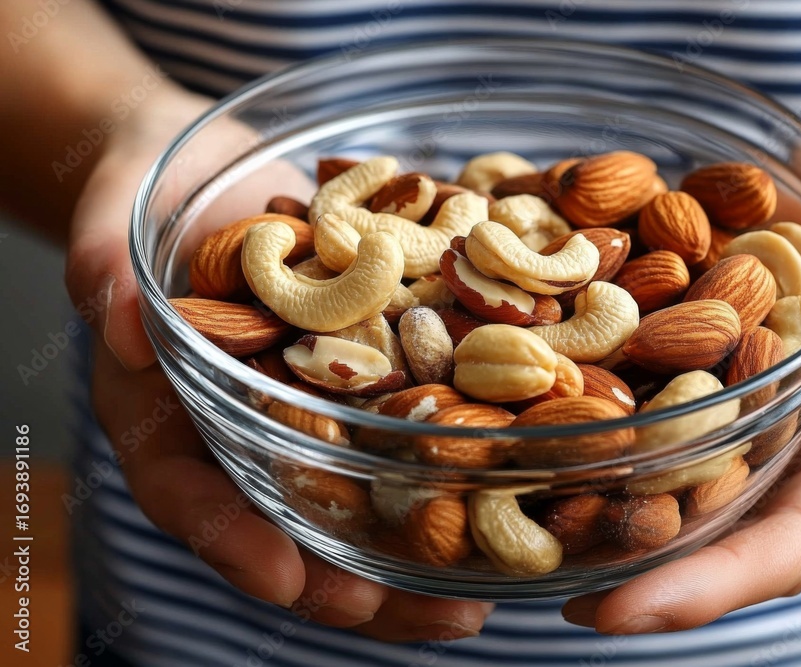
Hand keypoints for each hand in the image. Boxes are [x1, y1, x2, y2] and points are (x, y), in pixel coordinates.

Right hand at [70, 86, 491, 640]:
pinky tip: (502, 495)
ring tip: (472, 600)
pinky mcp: (360, 373)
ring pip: (352, 496)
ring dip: (411, 551)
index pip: (184, 487)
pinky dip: (445, 467)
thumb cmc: (148, 192)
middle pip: (288, 520)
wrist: (209, 172)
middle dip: (349, 577)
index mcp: (167, 406)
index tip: (285, 578)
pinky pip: (400, 427)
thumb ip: (108, 266)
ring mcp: (304, 406)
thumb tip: (122, 315)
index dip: (231, 539)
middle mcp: (242, 424)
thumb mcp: (116, 215)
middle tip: (415, 617)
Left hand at [561, 144, 800, 633]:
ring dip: (599, 522)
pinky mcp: (689, 381)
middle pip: (711, 539)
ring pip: (667, 492)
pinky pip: (641, 419)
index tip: (625, 613)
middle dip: (639, 578)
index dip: (709, 587)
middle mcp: (778, 457)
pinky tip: (525, 434)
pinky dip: (587, 435)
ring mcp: (730, 424)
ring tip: (523, 543)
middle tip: (562, 601)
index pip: (786, 546)